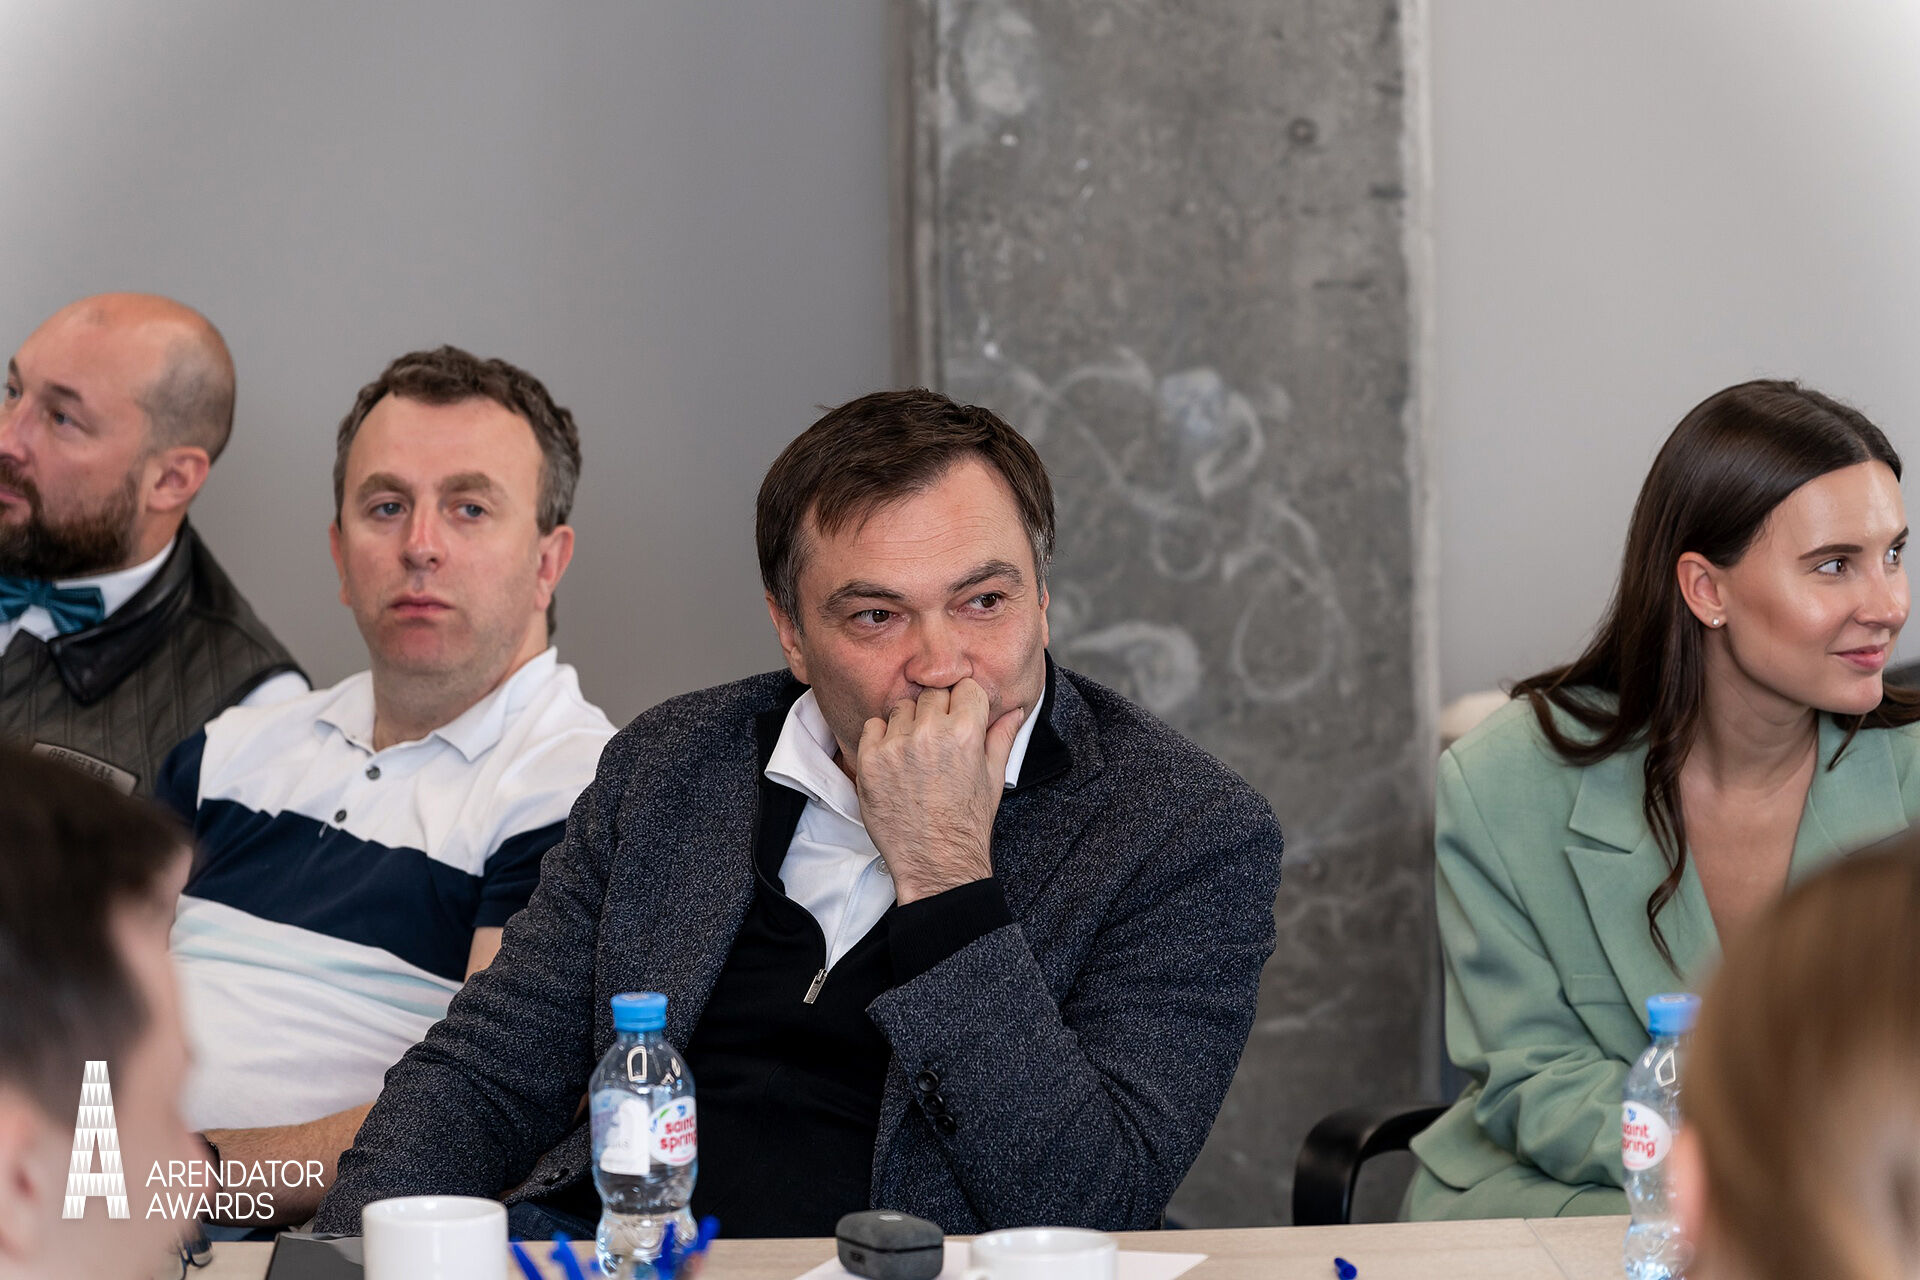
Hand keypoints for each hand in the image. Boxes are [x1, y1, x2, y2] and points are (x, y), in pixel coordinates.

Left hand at [855, 678, 1027, 904]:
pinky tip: (896, 761)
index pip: (965, 687)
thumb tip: (1016, 711)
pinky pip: (873, 726)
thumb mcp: (993, 777)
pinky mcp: (870, 760)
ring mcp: (896, 745)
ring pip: (902, 707)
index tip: (962, 716)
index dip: (965, 702)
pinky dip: (882, 738)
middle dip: (938, 711)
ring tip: (917, 753)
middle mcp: (929, 733)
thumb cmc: (967, 824)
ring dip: (909, 723)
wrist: (935, 862)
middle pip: (932, 693)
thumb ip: (1002, 737)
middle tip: (939, 740)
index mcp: (965, 732)